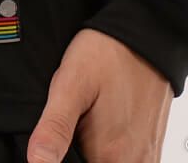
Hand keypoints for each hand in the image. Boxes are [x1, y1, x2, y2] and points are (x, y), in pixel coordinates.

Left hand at [26, 28, 172, 162]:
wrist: (145, 36)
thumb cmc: (108, 56)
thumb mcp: (70, 85)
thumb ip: (54, 128)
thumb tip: (36, 161)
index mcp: (110, 156)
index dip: (61, 159)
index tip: (59, 140)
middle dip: (76, 153)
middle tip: (76, 120)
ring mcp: (146, 158)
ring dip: (91, 151)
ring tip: (88, 120)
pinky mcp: (151, 149)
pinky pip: (127, 160)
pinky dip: (109, 149)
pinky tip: (101, 125)